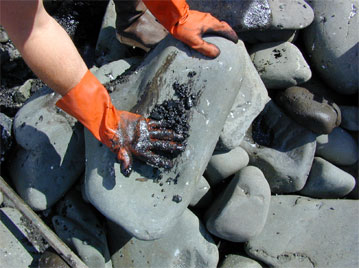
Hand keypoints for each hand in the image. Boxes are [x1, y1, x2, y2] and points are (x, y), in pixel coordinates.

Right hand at [56, 70, 184, 176]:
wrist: (109, 123)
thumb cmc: (113, 139)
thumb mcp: (118, 151)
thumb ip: (124, 160)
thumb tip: (127, 173)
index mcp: (140, 151)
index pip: (153, 158)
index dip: (162, 162)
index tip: (171, 165)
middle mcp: (145, 142)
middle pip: (161, 145)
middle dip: (172, 147)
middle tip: (183, 147)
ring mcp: (145, 133)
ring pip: (161, 134)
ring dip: (171, 135)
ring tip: (181, 135)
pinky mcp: (144, 123)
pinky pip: (156, 124)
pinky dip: (163, 124)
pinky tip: (171, 123)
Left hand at [172, 10, 238, 57]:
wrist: (173, 15)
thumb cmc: (183, 28)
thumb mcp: (194, 42)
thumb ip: (206, 48)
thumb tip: (217, 53)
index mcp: (211, 23)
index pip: (226, 29)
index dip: (232, 35)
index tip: (235, 40)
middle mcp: (209, 18)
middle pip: (222, 25)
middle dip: (227, 32)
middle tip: (230, 39)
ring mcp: (203, 16)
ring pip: (215, 23)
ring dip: (219, 30)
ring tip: (220, 37)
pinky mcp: (197, 17)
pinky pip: (208, 23)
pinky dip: (212, 28)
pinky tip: (207, 33)